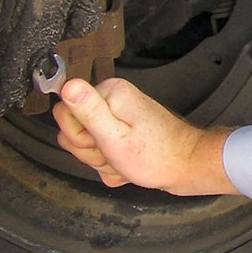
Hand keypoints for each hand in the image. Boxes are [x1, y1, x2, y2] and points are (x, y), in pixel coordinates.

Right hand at [53, 77, 239, 196]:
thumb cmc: (156, 156)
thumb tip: (67, 84)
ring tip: (124, 160)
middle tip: (115, 154)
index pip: (64, 114)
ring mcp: (120, 117)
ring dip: (103, 160)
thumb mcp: (114, 136)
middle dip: (92, 150)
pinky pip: (104, 153)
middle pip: (75, 131)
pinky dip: (114, 165)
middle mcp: (114, 100)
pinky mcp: (125, 132)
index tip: (100, 142)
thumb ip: (88, 111)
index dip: (79, 136)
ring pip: (88, 146)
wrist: (187, 168)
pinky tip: (129, 166)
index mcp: (109, 93)